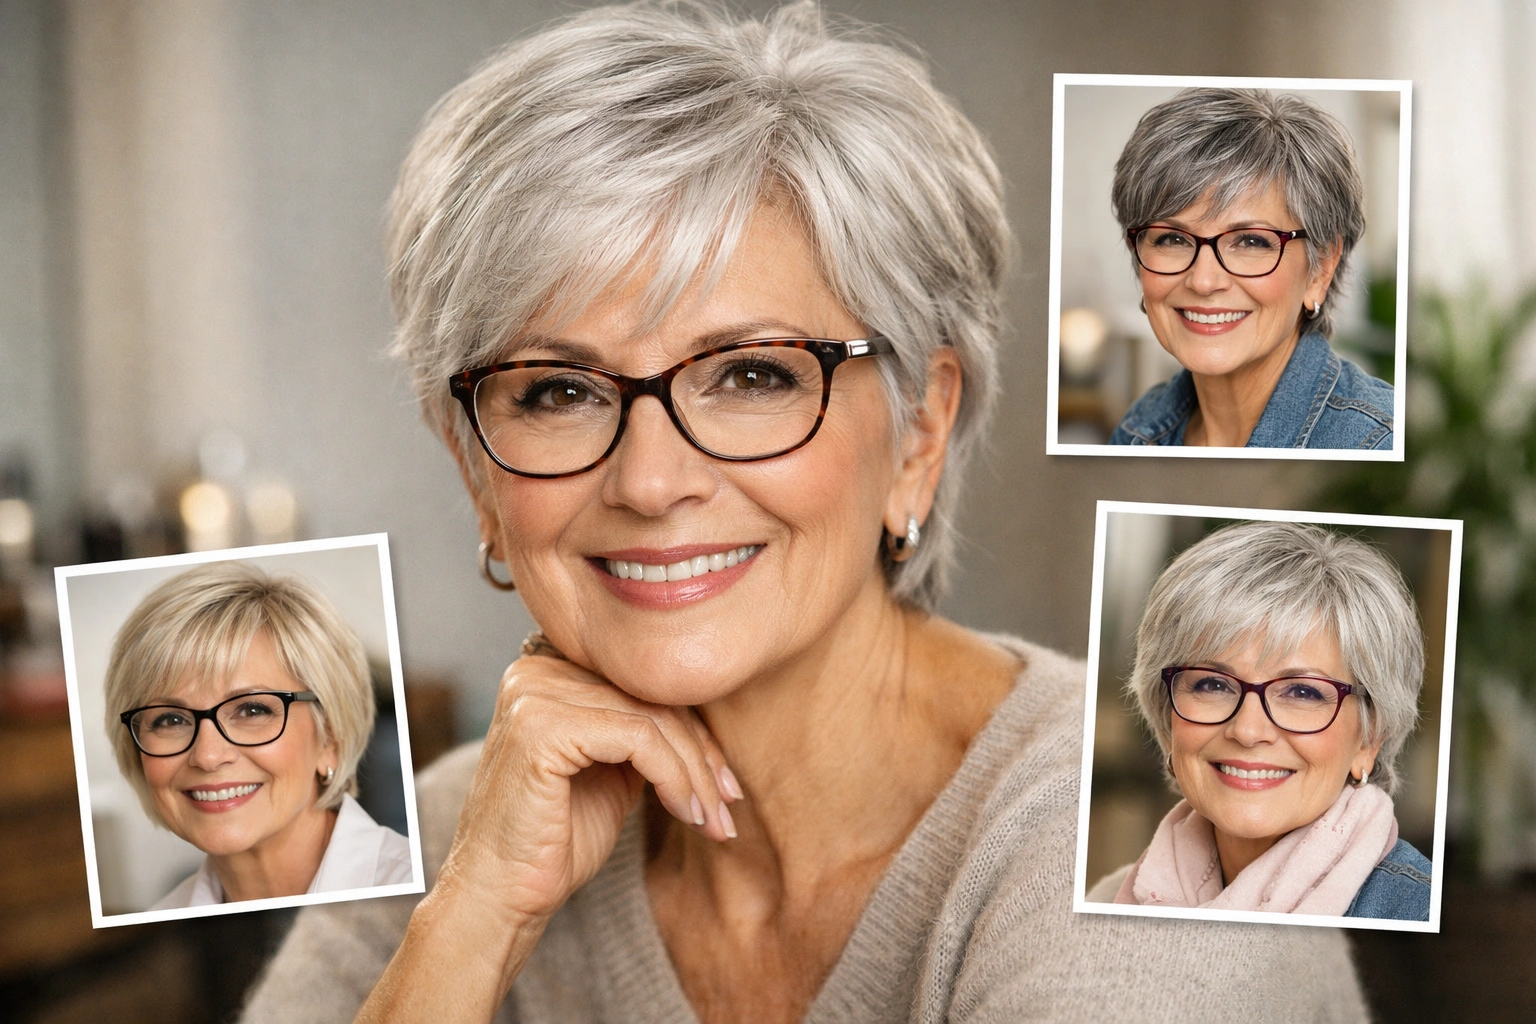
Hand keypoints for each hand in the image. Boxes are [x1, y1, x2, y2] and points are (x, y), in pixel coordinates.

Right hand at [438, 647, 738, 925]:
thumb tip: (708, 724)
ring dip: (695, 774)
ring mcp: (534, 693)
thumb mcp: (612, 772)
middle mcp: (536, 670)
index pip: (641, 685)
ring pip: (652, 718)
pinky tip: (687, 812)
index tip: (727, 783)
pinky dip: (674, 778)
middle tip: (729, 804)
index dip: (694, 733)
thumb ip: (642, 735)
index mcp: (549, 671)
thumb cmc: (553, 842)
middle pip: (650, 697)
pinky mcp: (541, 725)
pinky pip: (638, 739)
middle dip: (701, 755)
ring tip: (715, 819)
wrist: (500, 898)